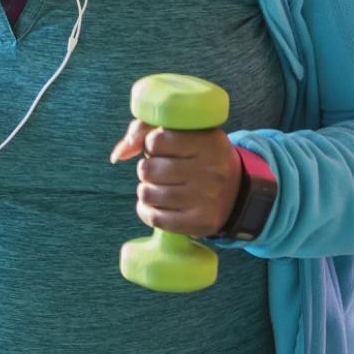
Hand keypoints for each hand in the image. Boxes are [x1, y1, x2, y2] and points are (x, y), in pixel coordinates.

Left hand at [110, 120, 241, 236]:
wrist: (236, 193)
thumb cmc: (199, 158)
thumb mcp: (184, 134)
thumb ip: (146, 130)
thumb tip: (118, 155)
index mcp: (209, 142)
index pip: (156, 140)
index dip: (151, 145)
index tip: (162, 149)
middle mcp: (211, 170)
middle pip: (148, 169)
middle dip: (148, 169)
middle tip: (162, 170)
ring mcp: (207, 199)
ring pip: (147, 194)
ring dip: (147, 190)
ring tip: (160, 187)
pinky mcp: (200, 223)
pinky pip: (155, 218)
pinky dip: (148, 211)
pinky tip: (157, 205)